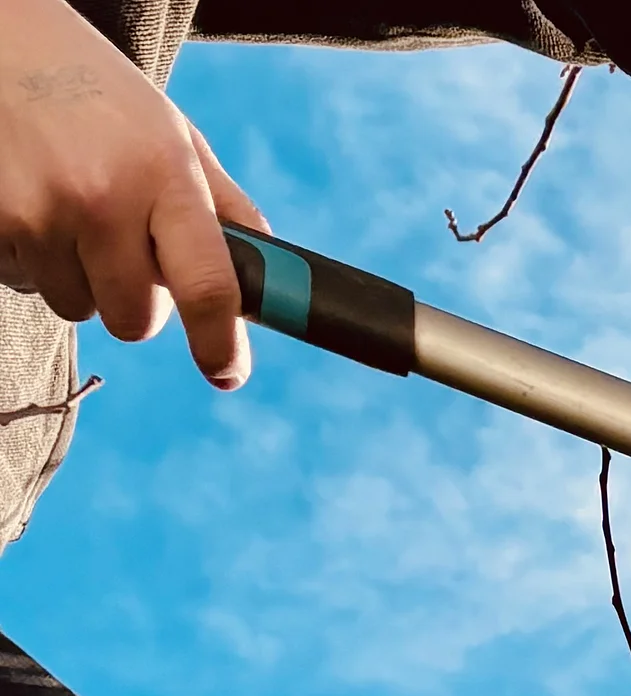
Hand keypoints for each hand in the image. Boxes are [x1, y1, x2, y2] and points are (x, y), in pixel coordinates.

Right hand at [0, 0, 267, 390]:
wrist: (10, 51)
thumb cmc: (106, 100)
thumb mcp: (178, 139)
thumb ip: (223, 207)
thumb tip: (268, 271)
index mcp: (167, 178)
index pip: (207, 284)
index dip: (220, 341)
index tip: (228, 372)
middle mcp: (104, 201)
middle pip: (136, 319)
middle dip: (143, 307)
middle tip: (135, 258)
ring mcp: (41, 215)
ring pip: (79, 307)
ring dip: (86, 282)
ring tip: (80, 218)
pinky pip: (27, 285)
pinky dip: (39, 264)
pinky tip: (40, 211)